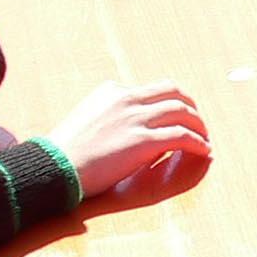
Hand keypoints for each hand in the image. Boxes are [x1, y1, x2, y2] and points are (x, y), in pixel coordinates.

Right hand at [46, 79, 209, 199]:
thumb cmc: (63, 152)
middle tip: (198, 122)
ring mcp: (136, 119)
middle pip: (174, 93)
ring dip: (199, 125)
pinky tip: (203, 150)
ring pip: (182, 112)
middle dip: (191, 106)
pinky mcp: (143, 141)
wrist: (52, 167)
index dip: (171, 101)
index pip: (153, 89)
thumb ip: (109, 114)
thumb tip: (129, 127)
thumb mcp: (87, 118)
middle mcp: (128, 99)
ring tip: (204, 137)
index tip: (178, 114)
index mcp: (113, 91)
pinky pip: (182, 136)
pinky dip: (197, 142)